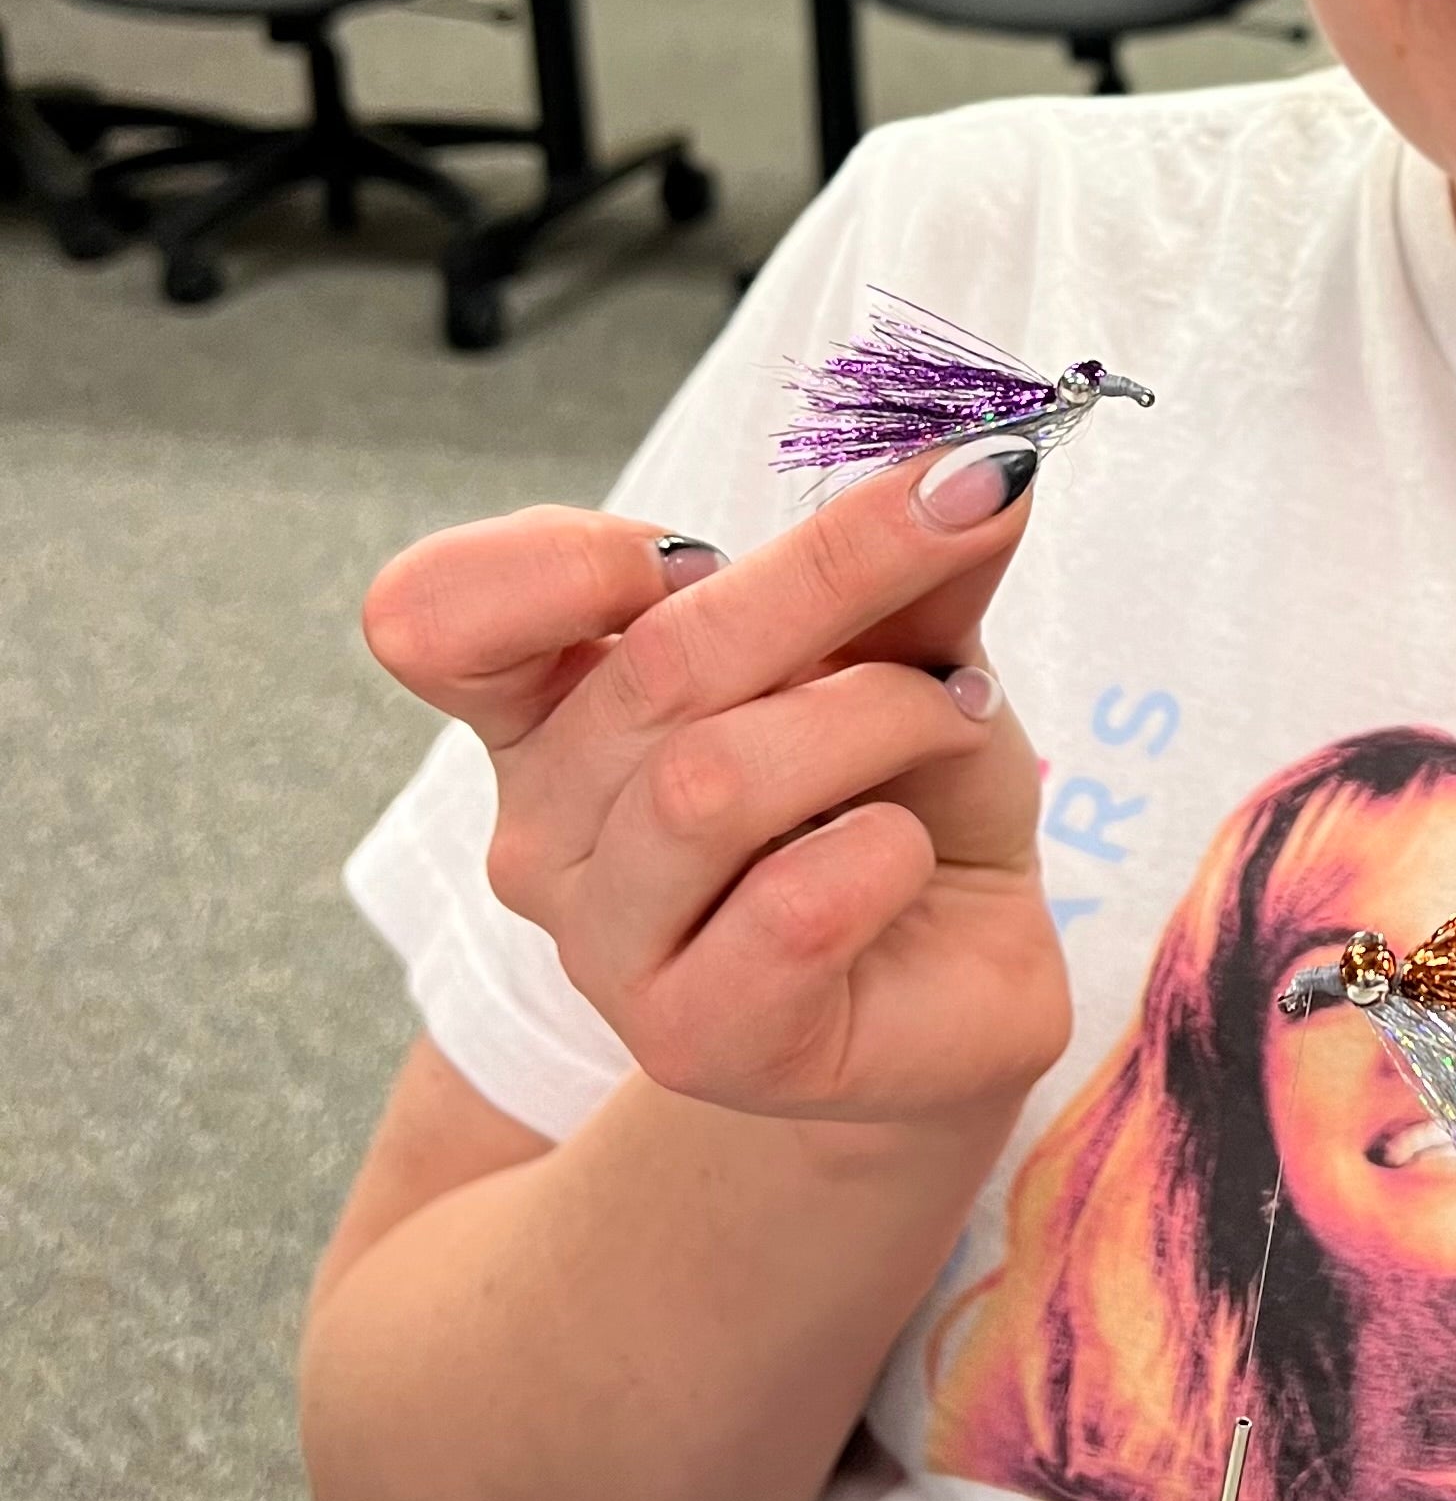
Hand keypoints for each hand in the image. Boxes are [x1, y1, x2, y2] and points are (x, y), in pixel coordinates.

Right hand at [360, 439, 1069, 1137]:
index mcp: (550, 709)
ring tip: (957, 718)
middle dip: (834, 570)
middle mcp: (547, 829)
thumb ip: (913, 560)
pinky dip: (886, 851)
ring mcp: (608, 950)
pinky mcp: (698, 1041)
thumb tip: (978, 459)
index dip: (557, 560)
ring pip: (714, 783)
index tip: (697, 548)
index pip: (432, 615)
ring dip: (880, 717)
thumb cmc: (904, 795)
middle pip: (649, 665)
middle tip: (967, 514)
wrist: (957, 982)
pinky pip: (791, 908)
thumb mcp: (909, 645)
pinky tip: (909, 857)